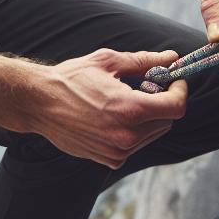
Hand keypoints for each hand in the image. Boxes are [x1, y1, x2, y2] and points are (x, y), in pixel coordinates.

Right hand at [31, 49, 187, 167]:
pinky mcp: (109, 160)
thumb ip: (144, 61)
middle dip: (163, 102)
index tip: (174, 81)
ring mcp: (118, 152)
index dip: (180, 91)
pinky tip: (112, 116)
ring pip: (153, 134)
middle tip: (145, 86)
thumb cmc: (71, 78)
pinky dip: (134, 130)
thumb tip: (171, 58)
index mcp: (129, 109)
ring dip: (148, 117)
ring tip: (125, 100)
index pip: (176, 107)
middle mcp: (127, 136)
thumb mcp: (108, 61)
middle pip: (167, 121)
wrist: (39, 104)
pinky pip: (136, 145)